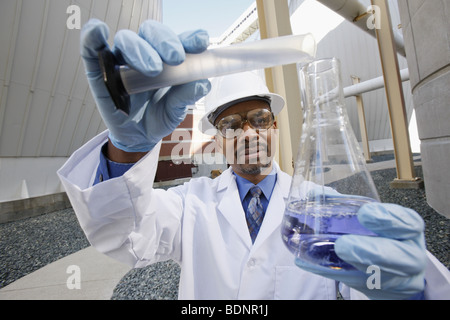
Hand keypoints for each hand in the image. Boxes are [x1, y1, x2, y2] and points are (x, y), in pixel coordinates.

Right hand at [80, 19, 210, 151]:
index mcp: (167, 59)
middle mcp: (145, 53)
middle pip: (151, 33)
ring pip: (127, 40)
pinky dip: (92, 38)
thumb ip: (186, 96)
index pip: (177, 40)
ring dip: (140, 49)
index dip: (189, 38)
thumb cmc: (158, 117)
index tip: (201, 42)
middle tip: (176, 59)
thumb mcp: (175, 111)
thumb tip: (202, 83)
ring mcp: (121, 61)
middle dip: (165, 42)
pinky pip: (92, 51)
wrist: (139, 137)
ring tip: (153, 69)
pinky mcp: (99, 72)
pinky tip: (97, 30)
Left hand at [295, 202, 426, 299]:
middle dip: (370, 251)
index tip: (365, 213)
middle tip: (343, 244)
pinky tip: (318, 264)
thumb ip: (347, 205)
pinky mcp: (382, 291)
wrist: (391, 271)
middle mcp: (410, 256)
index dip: (388, 219)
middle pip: (401, 257)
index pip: (408, 224)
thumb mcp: (372, 218)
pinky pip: (362, 286)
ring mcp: (399, 279)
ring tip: (335, 255)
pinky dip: (337, 275)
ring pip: (383, 277)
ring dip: (355, 267)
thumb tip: (314, 193)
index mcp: (408, 230)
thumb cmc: (379, 237)